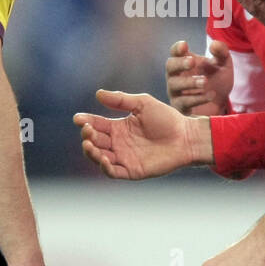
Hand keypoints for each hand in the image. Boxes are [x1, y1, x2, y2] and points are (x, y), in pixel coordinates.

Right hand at [73, 89, 211, 178]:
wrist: (186, 137)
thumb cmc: (167, 119)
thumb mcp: (142, 104)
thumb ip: (120, 100)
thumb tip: (98, 94)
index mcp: (119, 127)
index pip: (96, 124)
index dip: (86, 121)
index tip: (77, 118)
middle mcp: (118, 143)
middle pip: (95, 141)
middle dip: (87, 136)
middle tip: (87, 130)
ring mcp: (124, 158)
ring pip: (99, 157)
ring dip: (91, 152)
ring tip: (89, 144)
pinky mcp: (132, 170)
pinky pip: (113, 171)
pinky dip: (105, 167)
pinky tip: (103, 158)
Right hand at [164, 39, 232, 114]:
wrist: (220, 105)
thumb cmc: (217, 80)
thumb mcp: (223, 65)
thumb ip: (221, 52)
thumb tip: (214, 44)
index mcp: (185, 61)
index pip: (175, 52)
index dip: (177, 48)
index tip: (185, 45)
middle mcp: (176, 75)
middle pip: (170, 65)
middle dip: (180, 63)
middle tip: (192, 62)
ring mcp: (176, 92)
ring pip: (174, 85)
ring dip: (189, 82)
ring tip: (204, 81)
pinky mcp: (180, 107)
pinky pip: (184, 102)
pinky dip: (197, 98)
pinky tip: (211, 94)